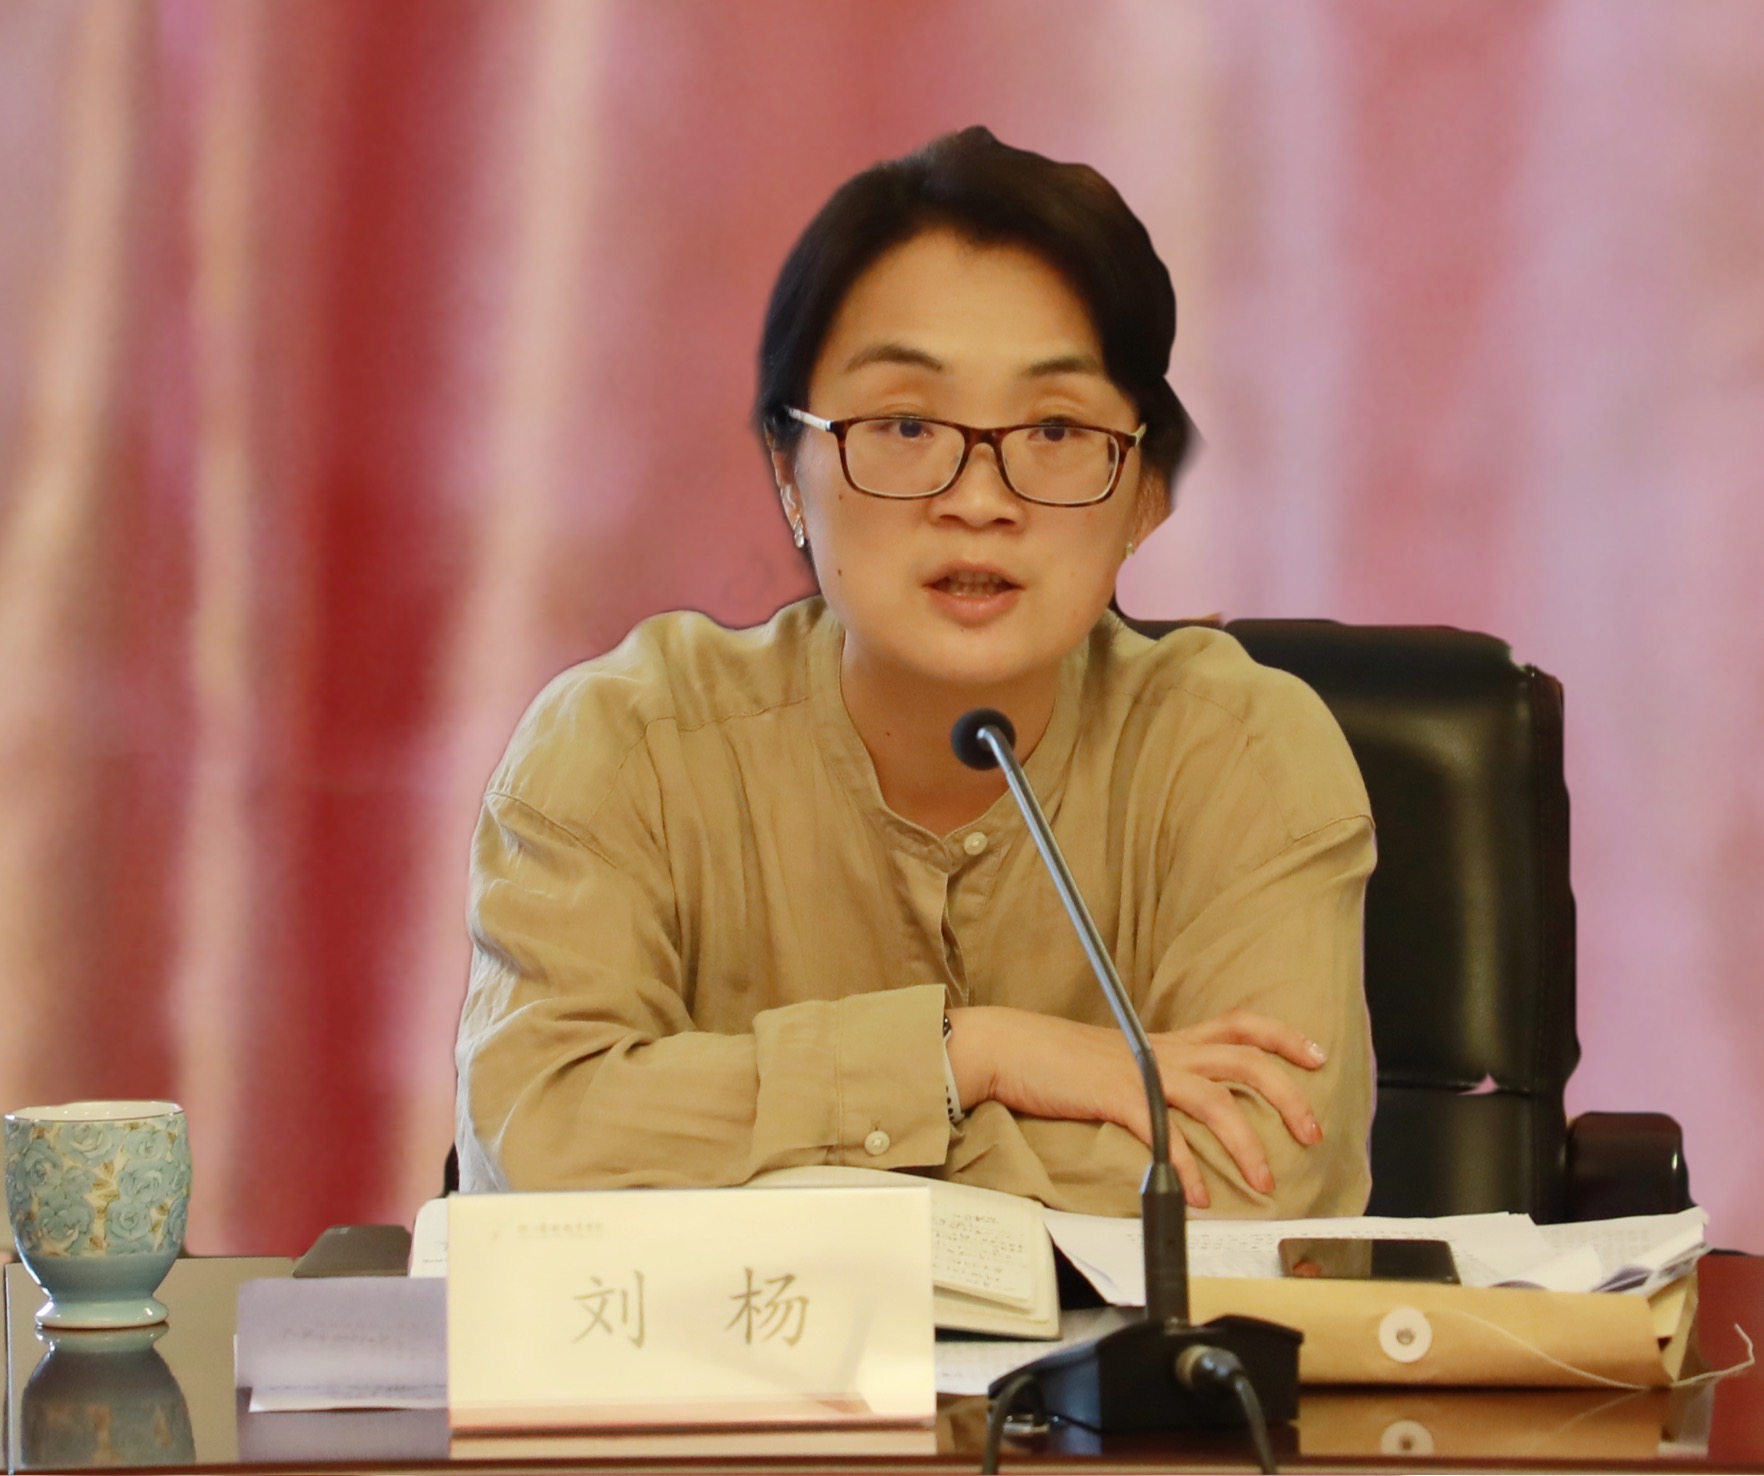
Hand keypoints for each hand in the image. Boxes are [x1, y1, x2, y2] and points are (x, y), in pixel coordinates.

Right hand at [946, 1006, 1326, 1207]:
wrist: (1008, 1047)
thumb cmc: (1056, 1059)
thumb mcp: (1119, 1061)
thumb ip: (1154, 1077)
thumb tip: (1180, 1106)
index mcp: (1168, 1041)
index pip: (1240, 1025)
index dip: (1284, 1037)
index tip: (1316, 1056)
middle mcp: (1164, 1051)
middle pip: (1245, 1061)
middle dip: (1288, 1096)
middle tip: (1311, 1133)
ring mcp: (1143, 1071)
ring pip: (1216, 1099)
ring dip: (1247, 1144)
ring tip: (1264, 1182)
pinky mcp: (1117, 1096)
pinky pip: (1165, 1133)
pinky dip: (1188, 1166)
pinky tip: (1201, 1195)